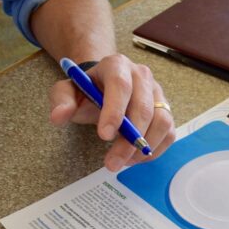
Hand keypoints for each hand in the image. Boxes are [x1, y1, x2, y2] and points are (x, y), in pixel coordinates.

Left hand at [49, 54, 175, 171]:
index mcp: (117, 65)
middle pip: (144, 108)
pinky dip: (154, 150)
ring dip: (144, 147)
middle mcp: (142, 76)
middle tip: (112, 163)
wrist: (104, 86)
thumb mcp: (67, 92)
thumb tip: (59, 116)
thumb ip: (61, 101)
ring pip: (162, 121)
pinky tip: (134, 158)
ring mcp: (158, 93)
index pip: (120, 86)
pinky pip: (169, 133)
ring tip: (124, 161)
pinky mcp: (166, 110)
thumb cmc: (87, 90)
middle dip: (128, 140)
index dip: (114, 111)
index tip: (104, 136)